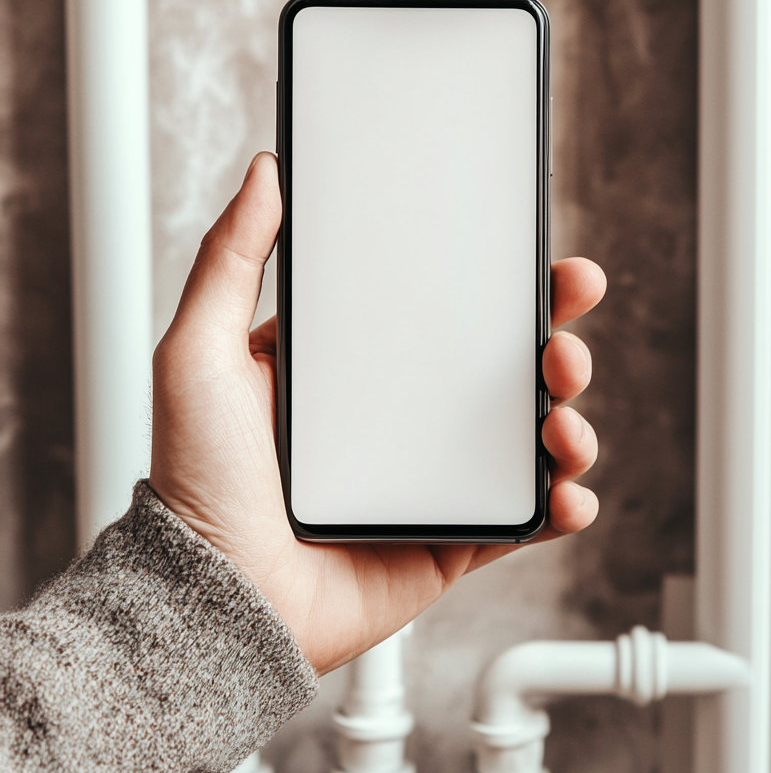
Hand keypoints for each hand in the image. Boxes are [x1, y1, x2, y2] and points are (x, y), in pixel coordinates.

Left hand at [149, 152, 605, 674]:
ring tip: (561, 423)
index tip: (543, 259)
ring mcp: (437, 482)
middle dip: (559, 347)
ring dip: (570, 421)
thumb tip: (267, 173)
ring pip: (531, 440)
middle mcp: (409, 421)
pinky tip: (569, 495)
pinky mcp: (454, 541)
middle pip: (508, 372)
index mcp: (366, 371)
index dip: (507, 287)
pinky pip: (527, 520)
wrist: (214, 598)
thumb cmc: (198, 481)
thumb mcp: (201, 350)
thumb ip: (232, 258)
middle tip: (564, 341)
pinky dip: (565, 506)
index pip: (450, 312)